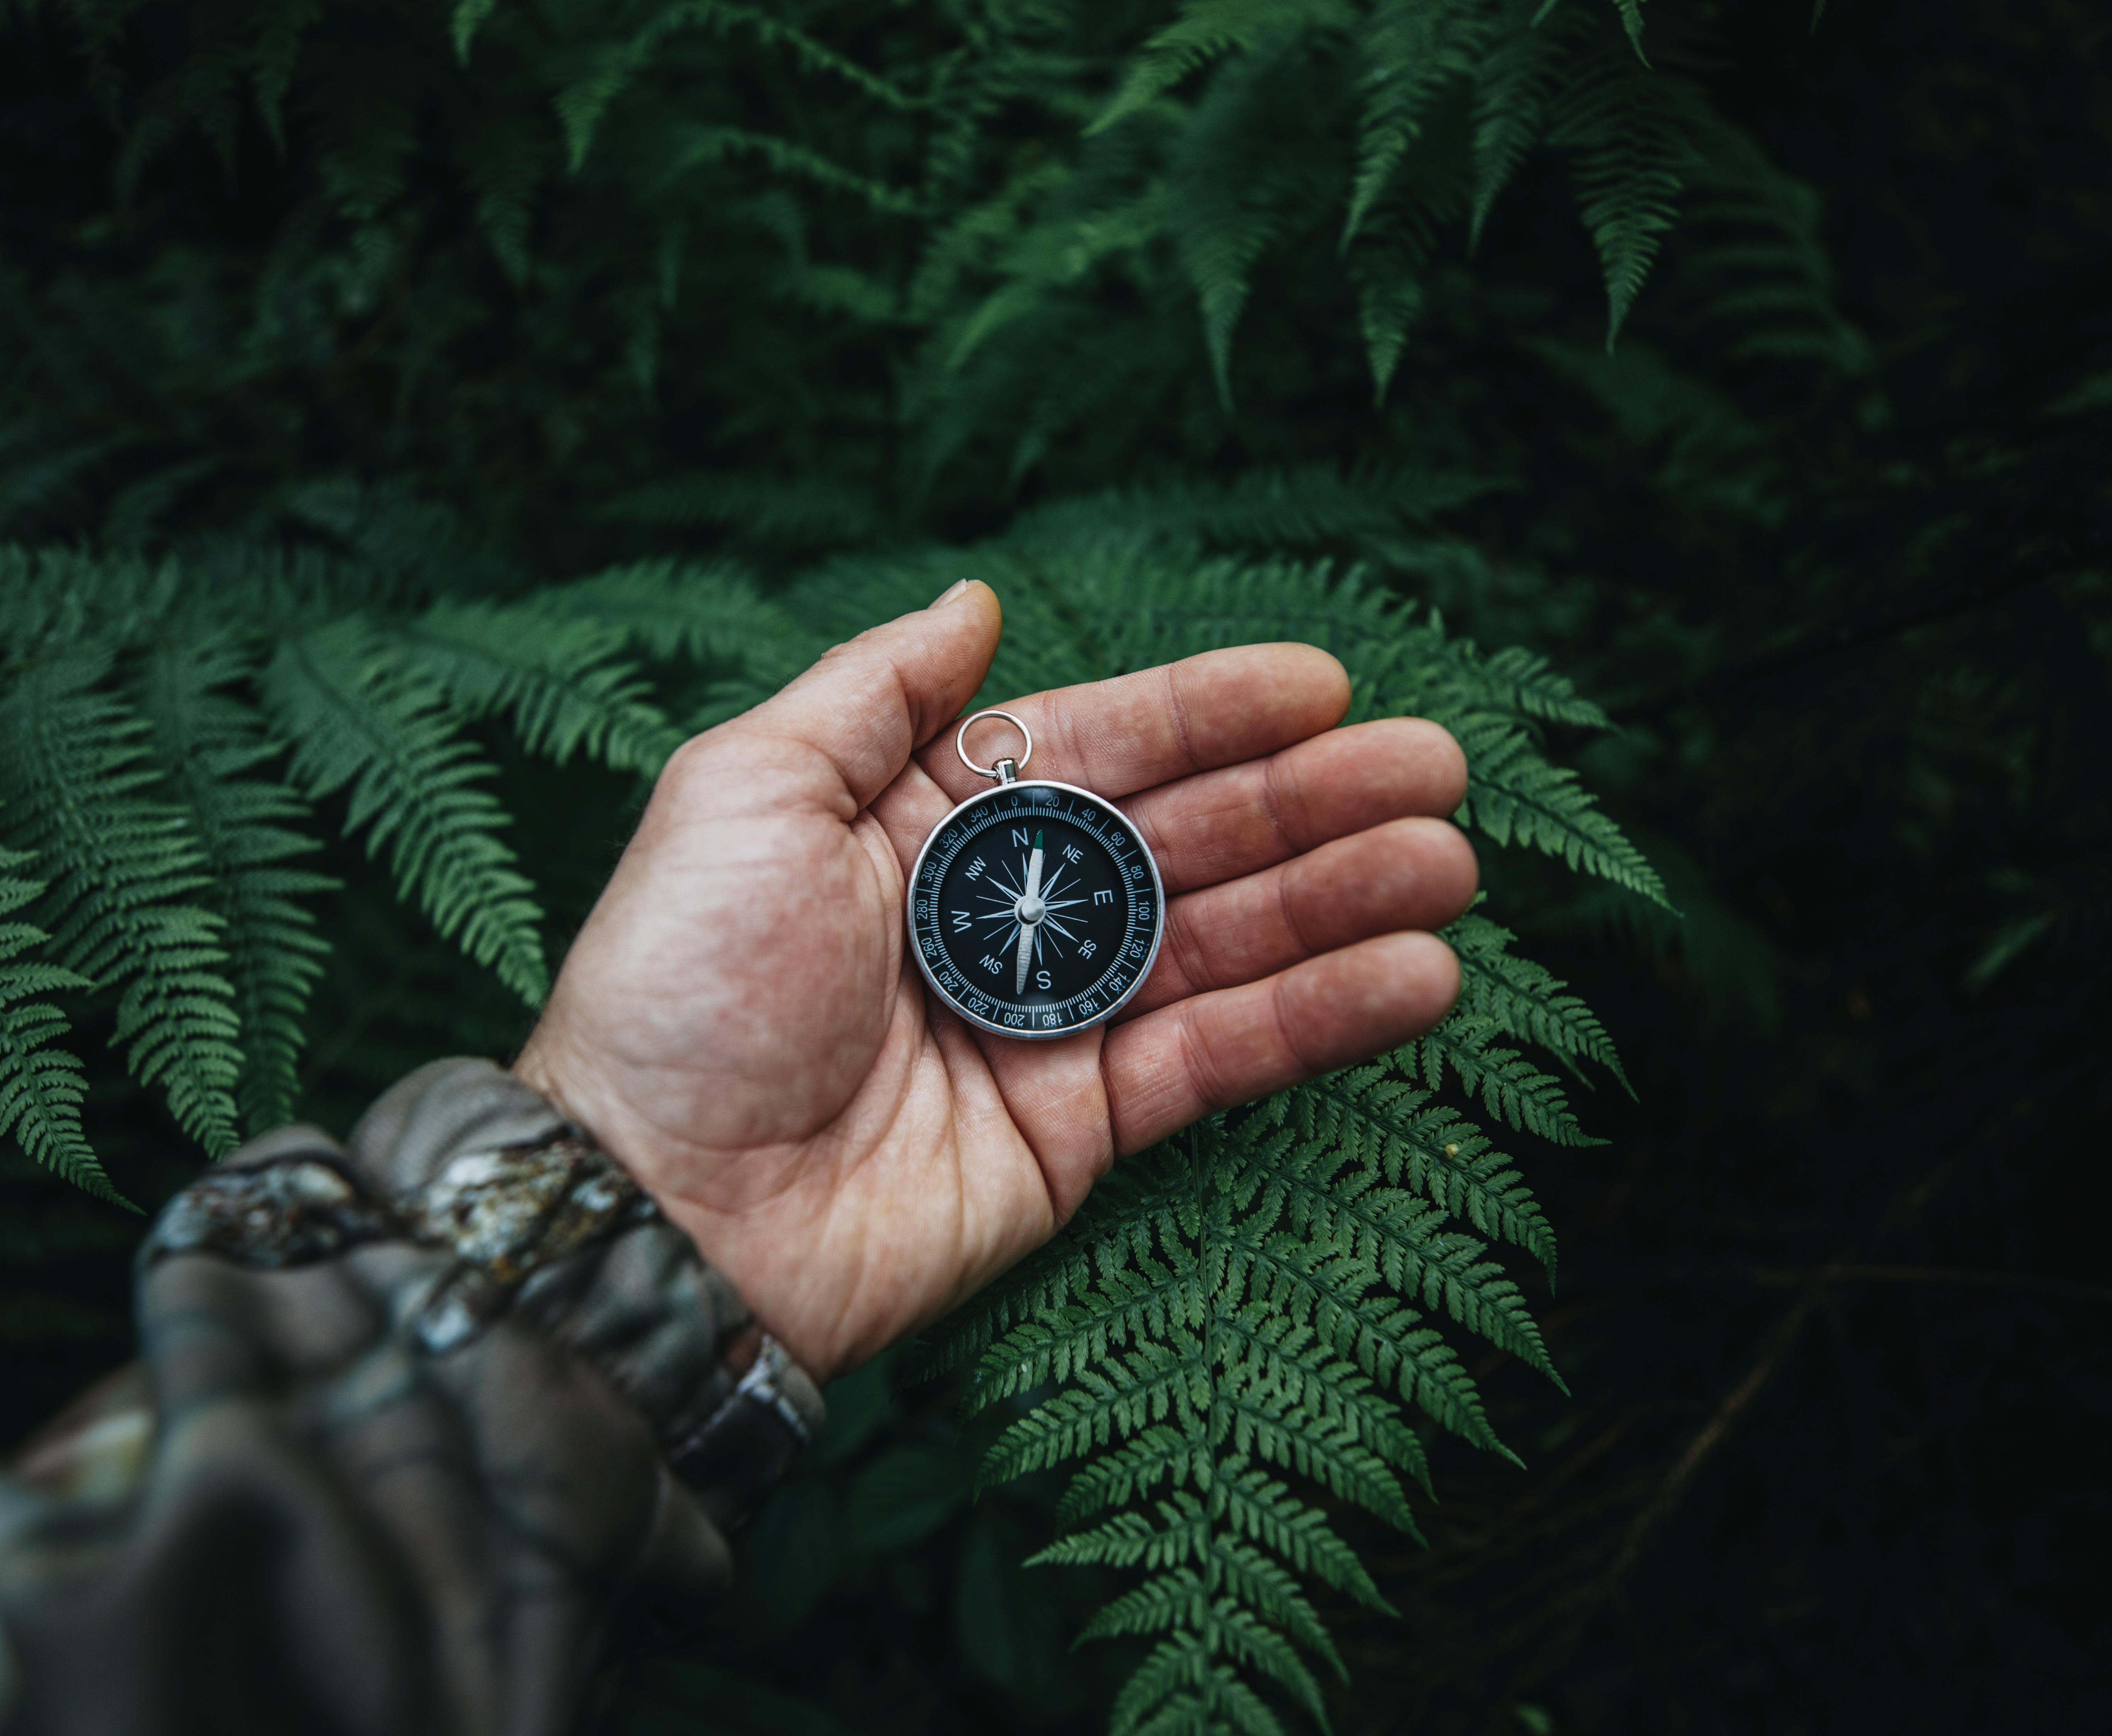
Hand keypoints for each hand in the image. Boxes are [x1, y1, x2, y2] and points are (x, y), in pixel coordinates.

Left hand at [516, 582, 1475, 1375]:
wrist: (661, 1206)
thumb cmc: (683, 989)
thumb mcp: (744, 793)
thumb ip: (875, 692)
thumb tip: (974, 599)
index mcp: (923, 820)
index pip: (1098, 745)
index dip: (1211, 713)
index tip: (1322, 683)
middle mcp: (997, 913)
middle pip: (1184, 838)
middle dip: (1311, 801)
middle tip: (1435, 767)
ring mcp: (1047, 1023)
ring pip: (1225, 943)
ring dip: (1343, 901)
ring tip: (1450, 864)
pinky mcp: (1080, 1128)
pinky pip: (1219, 1059)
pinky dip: (1318, 1019)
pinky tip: (1415, 977)